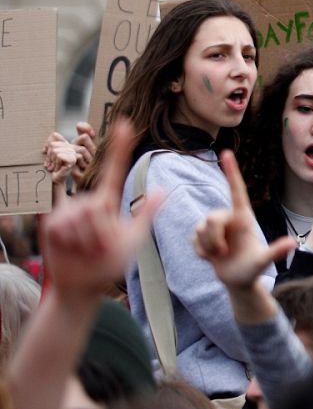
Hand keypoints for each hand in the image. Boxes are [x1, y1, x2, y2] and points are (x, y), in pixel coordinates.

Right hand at [40, 119, 164, 304]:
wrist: (84, 286)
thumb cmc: (110, 263)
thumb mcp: (134, 239)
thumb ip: (146, 214)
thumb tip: (163, 189)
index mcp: (106, 203)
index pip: (114, 170)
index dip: (119, 147)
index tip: (125, 123)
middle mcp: (86, 203)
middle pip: (99, 206)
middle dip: (105, 232)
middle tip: (101, 247)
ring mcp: (67, 213)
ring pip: (84, 218)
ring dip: (91, 241)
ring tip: (88, 250)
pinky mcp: (52, 225)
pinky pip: (67, 228)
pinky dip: (75, 244)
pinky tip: (73, 251)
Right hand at [195, 151, 295, 291]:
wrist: (238, 280)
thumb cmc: (253, 268)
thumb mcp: (264, 261)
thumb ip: (276, 252)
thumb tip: (293, 243)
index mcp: (243, 217)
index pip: (236, 191)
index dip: (231, 172)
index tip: (226, 152)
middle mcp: (228, 218)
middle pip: (212, 218)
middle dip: (215, 238)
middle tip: (225, 252)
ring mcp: (213, 227)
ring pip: (201, 229)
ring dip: (209, 247)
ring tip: (221, 255)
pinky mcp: (201, 236)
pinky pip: (193, 240)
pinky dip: (201, 252)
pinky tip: (211, 257)